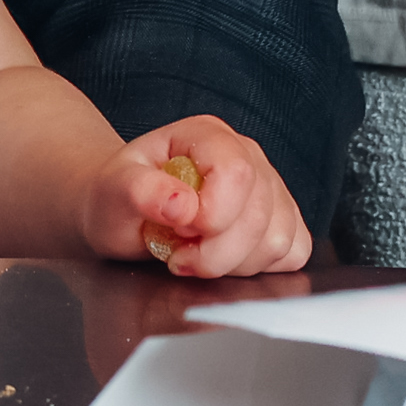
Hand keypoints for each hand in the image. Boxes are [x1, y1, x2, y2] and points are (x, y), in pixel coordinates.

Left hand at [82, 113, 309, 279]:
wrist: (125, 211)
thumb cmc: (119, 196)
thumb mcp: (112, 190)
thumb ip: (141, 191)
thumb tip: (180, 205)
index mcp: (207, 137)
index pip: (237, 173)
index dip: (212, 216)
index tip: (178, 231)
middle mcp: (246, 156)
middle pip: (260, 215)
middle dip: (214, 253)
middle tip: (178, 253)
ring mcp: (269, 188)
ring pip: (277, 241)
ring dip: (232, 263)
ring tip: (196, 253)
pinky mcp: (282, 221)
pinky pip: (292, 253)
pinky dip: (257, 268)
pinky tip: (224, 259)